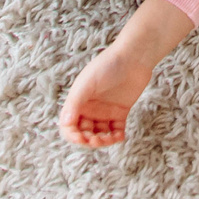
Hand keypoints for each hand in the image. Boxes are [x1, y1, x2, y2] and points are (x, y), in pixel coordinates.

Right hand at [59, 0, 191, 146]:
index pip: (69, 125)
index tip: (83, 139)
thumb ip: (75, 103)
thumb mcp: (87, 83)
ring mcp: (104, 110)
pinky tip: (120, 136)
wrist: (134, 57)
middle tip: (98, 140)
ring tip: (111, 139)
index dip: (73, 136)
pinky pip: (115, 130)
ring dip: (103, 141)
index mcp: (78, 101)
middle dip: (89, 140)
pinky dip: (116, 136)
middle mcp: (89, 108)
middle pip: (84, 133)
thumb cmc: (107, 66)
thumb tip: (65, 123)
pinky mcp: (120, 111)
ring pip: (99, 134)